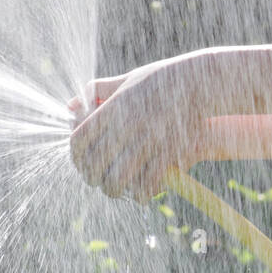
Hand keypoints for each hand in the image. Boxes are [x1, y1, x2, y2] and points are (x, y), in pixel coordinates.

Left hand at [69, 56, 211, 200]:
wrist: (201, 80)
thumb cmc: (163, 78)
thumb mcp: (128, 79)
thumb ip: (98, 91)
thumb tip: (70, 106)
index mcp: (113, 108)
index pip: (79, 140)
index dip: (76, 157)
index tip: (82, 163)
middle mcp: (126, 125)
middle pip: (95, 164)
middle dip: (92, 178)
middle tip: (98, 181)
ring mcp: (147, 140)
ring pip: (117, 179)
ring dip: (113, 190)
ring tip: (116, 190)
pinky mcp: (168, 152)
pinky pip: (147, 183)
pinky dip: (141, 194)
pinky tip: (141, 194)